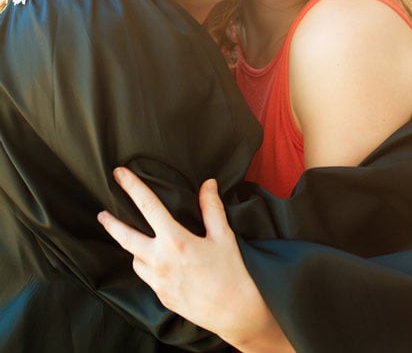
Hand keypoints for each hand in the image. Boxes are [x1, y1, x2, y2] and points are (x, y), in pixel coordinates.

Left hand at [97, 168, 292, 351]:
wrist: (233, 313)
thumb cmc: (230, 273)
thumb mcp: (223, 235)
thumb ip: (211, 208)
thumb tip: (208, 184)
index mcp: (175, 240)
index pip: (148, 206)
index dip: (132, 187)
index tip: (119, 174)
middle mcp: (161, 260)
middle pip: (126, 237)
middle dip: (111, 224)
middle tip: (102, 214)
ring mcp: (158, 280)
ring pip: (134, 258)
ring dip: (131, 246)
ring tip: (131, 237)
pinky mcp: (161, 295)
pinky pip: (145, 276)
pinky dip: (144, 264)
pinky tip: (151, 261)